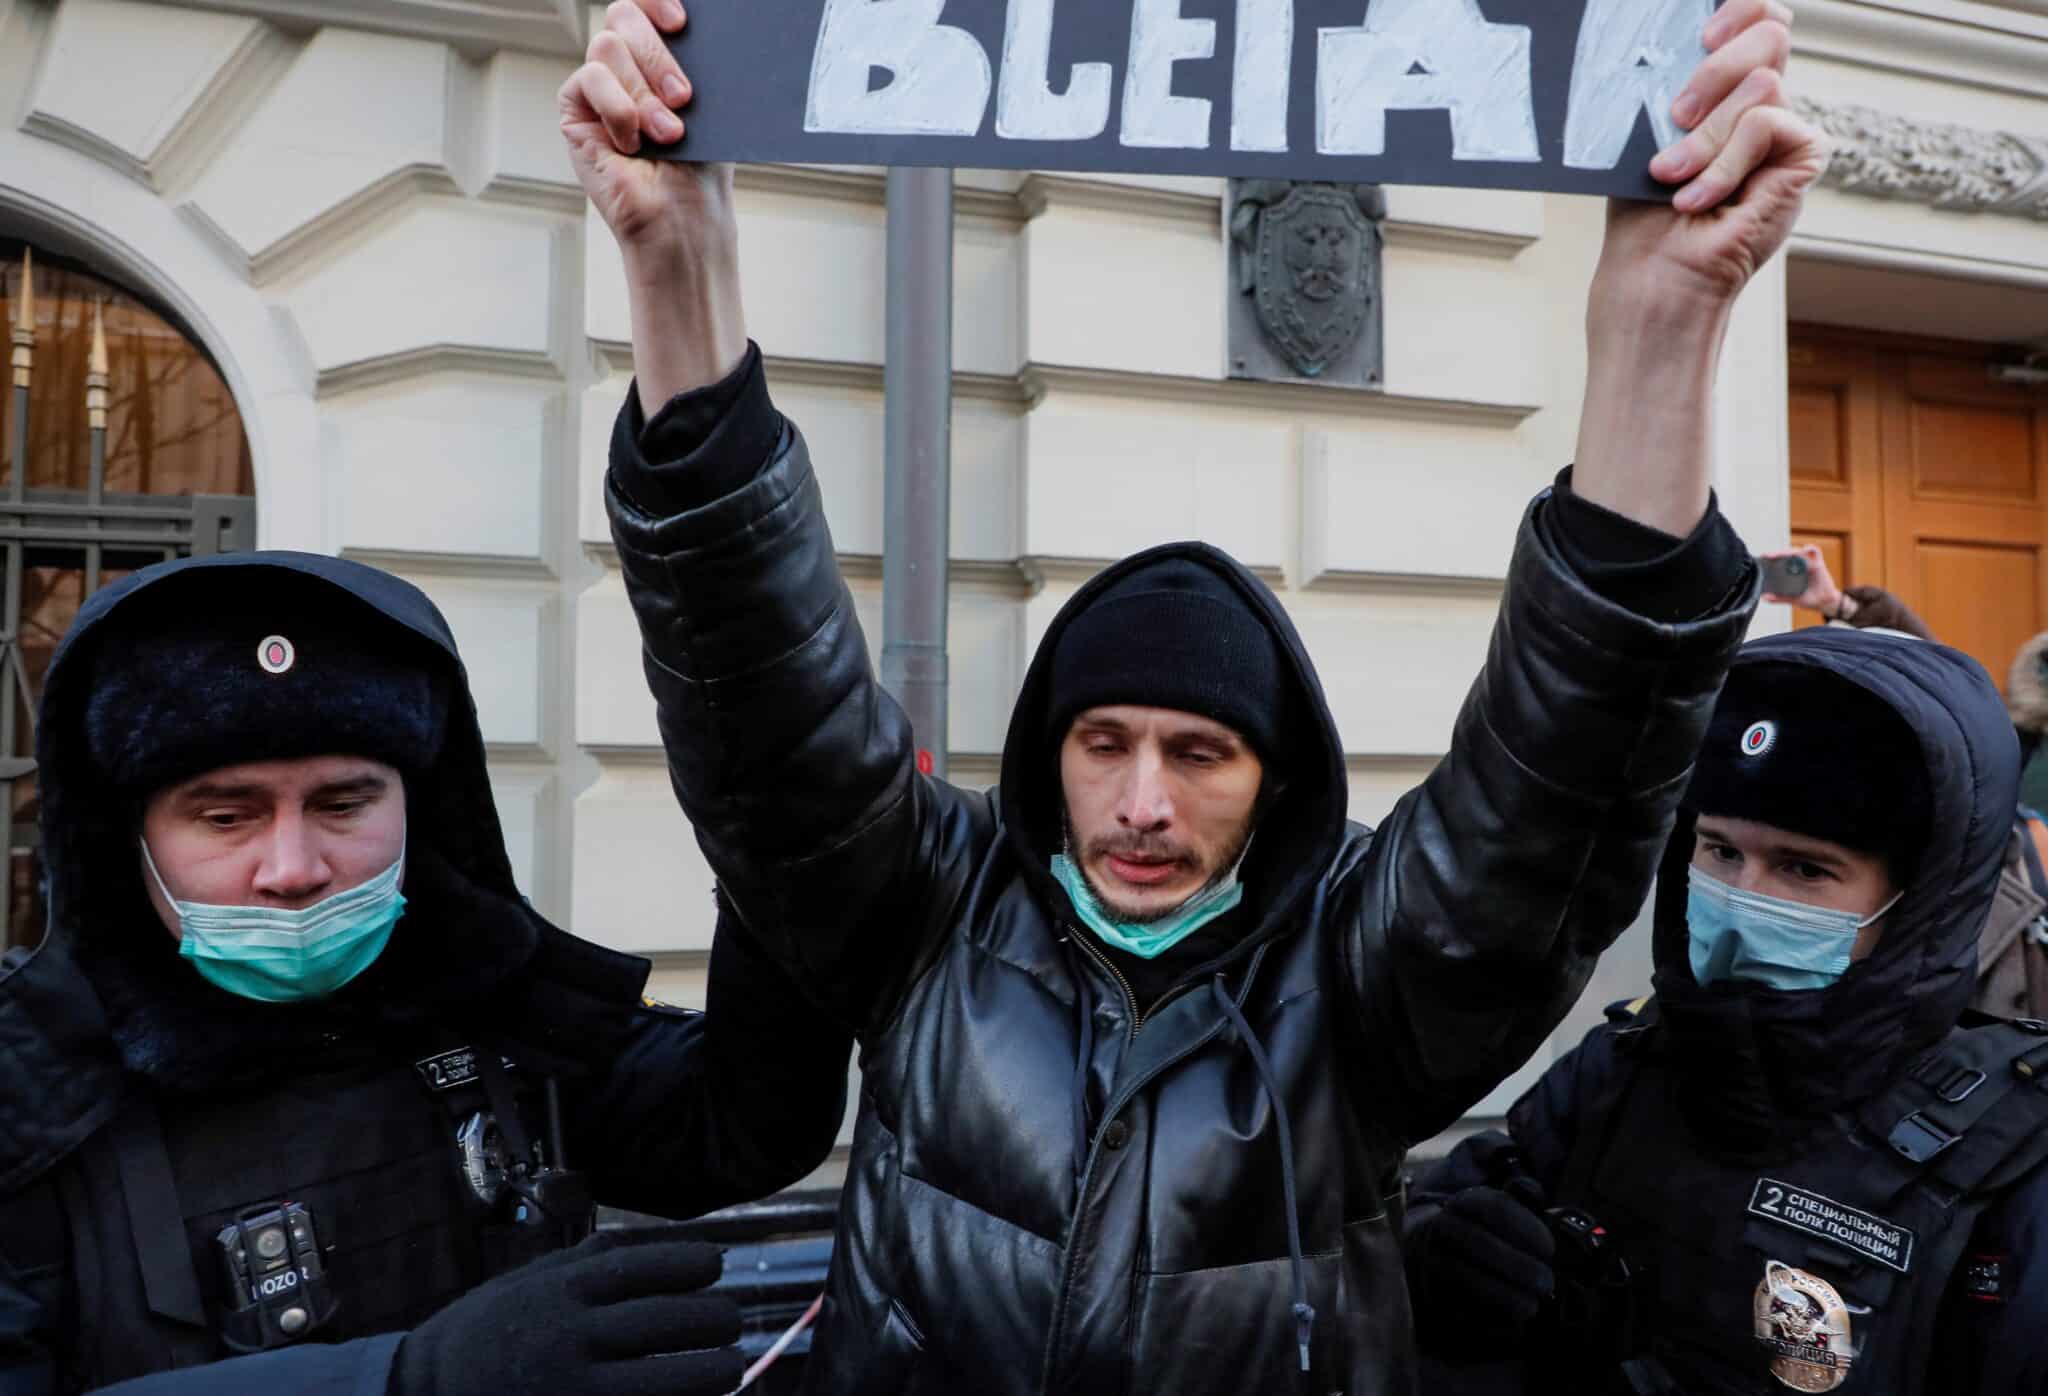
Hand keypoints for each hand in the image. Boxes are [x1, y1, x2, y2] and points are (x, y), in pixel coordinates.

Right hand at [390, 1230, 742, 1395]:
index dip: (693, 1265)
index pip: (644, 1269)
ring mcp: (570, 1391)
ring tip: (729, 1366)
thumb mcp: (531, 1279)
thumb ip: (596, 1258)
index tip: (716, 1266)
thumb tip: (679, 1245)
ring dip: (712, 1374)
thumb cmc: (489, 1330)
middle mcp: (566, 1338)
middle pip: (666, 1323)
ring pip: (665, 1382)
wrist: (422, 1394)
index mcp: (558, 1291)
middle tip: (731, 1322)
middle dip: (714, 1321)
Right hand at [559, 1, 732, 257]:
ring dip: (643, 92)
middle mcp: (627, 64)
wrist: (684, 218)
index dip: (656, 0)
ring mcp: (599, 85)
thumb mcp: (711, 105)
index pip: (645, 5)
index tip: (680, 22)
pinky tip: (632, 141)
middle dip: (657, 55)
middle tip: (683, 98)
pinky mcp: (576, 110)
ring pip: (608, 46)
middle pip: (624, 15)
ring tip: (668, 133)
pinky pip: (590, 78)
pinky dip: (618, 108)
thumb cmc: (702, 168)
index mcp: (660, 55)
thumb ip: (696, 61)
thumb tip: (693, 26)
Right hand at [1405, 1186, 1557, 1346]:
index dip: (1529, 1230)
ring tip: (1532, 1305)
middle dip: (1520, 1267)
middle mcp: (1443, 1227)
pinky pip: (1459, 1305)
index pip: (1497, 1209)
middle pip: (1481, 1244)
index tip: (1550, 1250)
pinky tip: (1511, 1320)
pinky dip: (1488, 1316)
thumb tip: (1534, 1192)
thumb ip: (1521, 1197)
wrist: (1428, 1251)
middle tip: (1547, 1284)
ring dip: (1506, 1296)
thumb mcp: (1497, 1207)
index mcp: (1464, 1203)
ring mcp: (1432, 1260)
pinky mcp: (1430, 1292)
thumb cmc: (1480, 1231)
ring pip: (1467, 1277)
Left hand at [1596, 0, 1828, 313]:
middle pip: (1769, 33)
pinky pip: (1766, 124)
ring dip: (1704, 138)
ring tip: (1672, 177)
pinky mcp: (1803, 156)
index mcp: (1724, 88)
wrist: (1656, 274)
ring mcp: (1785, 128)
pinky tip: (1698, 199)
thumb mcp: (1646, 136)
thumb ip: (1672, 85)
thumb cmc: (1643, 214)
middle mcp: (1761, 100)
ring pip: (1761, 84)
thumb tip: (1669, 40)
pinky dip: (1724, 163)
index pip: (1755, 17)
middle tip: (1677, 116)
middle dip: (1714, 69)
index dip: (1740, 7)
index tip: (1699, 34)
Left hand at [1760, 544, 1843, 612]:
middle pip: (1788, 555)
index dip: (1773, 558)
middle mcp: (1801, 565)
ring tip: (1778, 554)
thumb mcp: (1793, 599)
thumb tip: (1764, 598)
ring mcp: (1810, 563)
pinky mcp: (1819, 564)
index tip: (1762, 558)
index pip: (1782, 560)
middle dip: (1777, 554)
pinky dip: (1811, 549)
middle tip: (1767, 556)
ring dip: (1788, 552)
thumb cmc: (1811, 599)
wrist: (1825, 603)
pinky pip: (1817, 552)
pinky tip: (1805, 549)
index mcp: (1793, 572)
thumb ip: (1780, 598)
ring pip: (1798, 552)